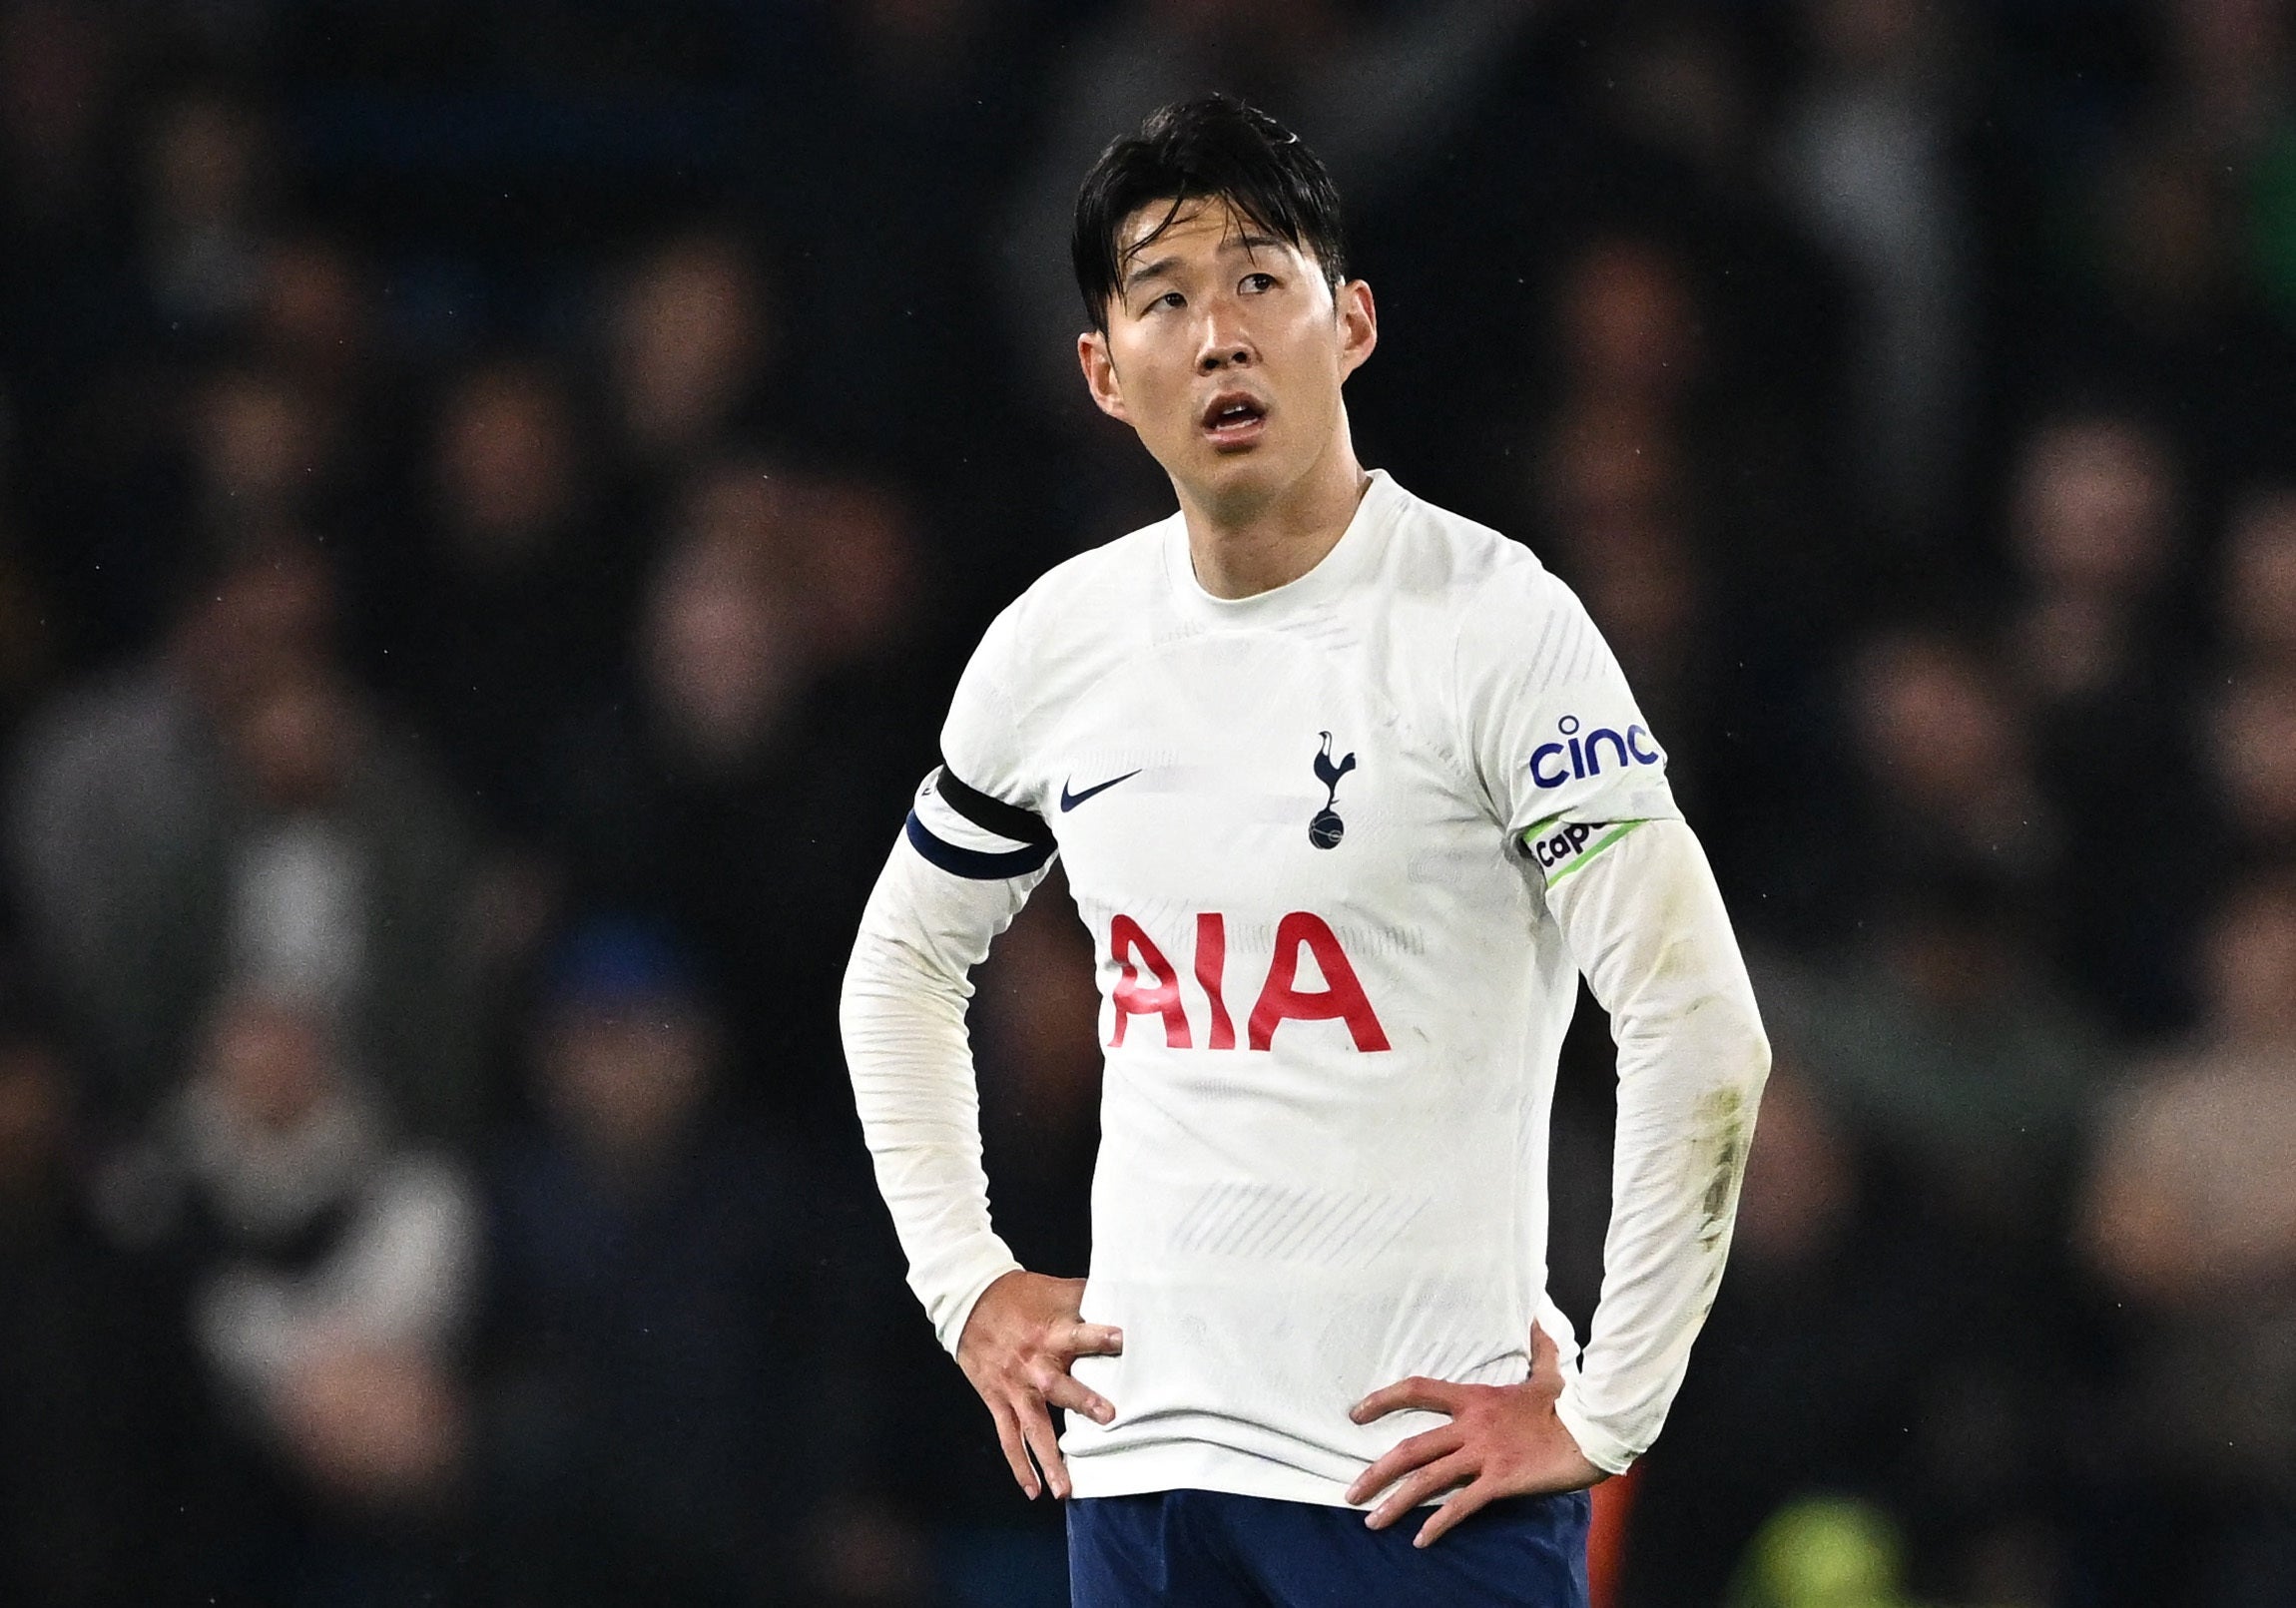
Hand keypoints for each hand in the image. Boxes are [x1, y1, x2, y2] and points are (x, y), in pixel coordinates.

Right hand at [955, 1270, 1122, 1499]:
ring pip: (1031, 1426)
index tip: (1121, 1339)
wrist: (970, 1302)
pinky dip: (1020, 1465)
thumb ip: (1088, 1298)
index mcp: (1049, 1333)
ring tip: (1065, 1489)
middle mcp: (1032, 1363)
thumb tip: (1127, 1294)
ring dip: (1048, 1458)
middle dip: (1081, 1399)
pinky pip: (1008, 1438)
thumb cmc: (1020, 1296)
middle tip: (1107, 1416)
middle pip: (1056, 1385)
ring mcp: (1014, 1387)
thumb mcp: (1055, 1291)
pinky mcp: (997, 1400)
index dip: (1098, 1336)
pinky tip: (1034, 1491)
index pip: (1078, 1334)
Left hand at [1344, 1321, 1606, 1547]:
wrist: (1595, 1432)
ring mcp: (1484, 1455)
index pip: (1417, 1390)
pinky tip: (1420, 1541)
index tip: (1355, 1412)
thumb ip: (1538, 1347)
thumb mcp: (1549, 1372)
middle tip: (1350, 1492)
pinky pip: (1461, 1506)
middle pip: (1411, 1448)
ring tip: (1371, 1521)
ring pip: (1427, 1480)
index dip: (1382, 1399)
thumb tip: (1537, 1317)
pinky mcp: (1501, 1481)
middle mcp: (1471, 1426)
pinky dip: (1438, 1524)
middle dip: (1375, 1472)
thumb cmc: (1570, 1405)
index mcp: (1475, 1398)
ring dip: (1395, 1502)